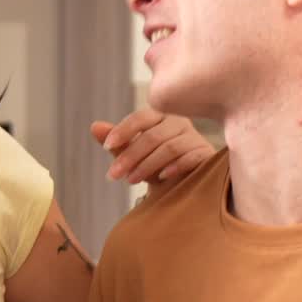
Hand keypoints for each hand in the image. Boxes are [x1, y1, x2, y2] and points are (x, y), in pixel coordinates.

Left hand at [92, 108, 214, 184]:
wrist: (183, 185)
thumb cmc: (155, 165)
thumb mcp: (133, 155)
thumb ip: (117, 142)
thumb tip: (94, 127)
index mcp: (160, 117)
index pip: (140, 118)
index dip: (123, 131)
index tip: (106, 146)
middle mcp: (179, 123)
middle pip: (152, 136)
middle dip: (130, 156)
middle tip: (113, 175)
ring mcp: (194, 138)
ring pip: (169, 148)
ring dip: (147, 165)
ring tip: (131, 180)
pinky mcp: (206, 154)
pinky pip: (191, 157)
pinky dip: (175, 167)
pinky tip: (162, 177)